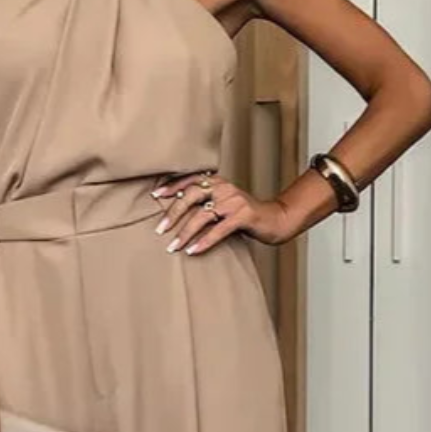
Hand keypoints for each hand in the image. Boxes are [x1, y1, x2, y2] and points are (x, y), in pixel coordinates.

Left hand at [152, 172, 292, 255]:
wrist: (275, 220)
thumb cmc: (245, 216)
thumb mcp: (224, 205)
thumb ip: (205, 204)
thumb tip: (175, 213)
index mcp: (218, 182)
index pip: (191, 180)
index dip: (172, 187)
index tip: (155, 195)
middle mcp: (225, 188)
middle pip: (192, 196)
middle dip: (173, 213)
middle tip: (159, 230)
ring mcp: (235, 201)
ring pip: (203, 216)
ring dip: (185, 232)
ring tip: (173, 246)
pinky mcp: (244, 216)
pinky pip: (219, 230)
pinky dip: (204, 241)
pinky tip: (193, 251)